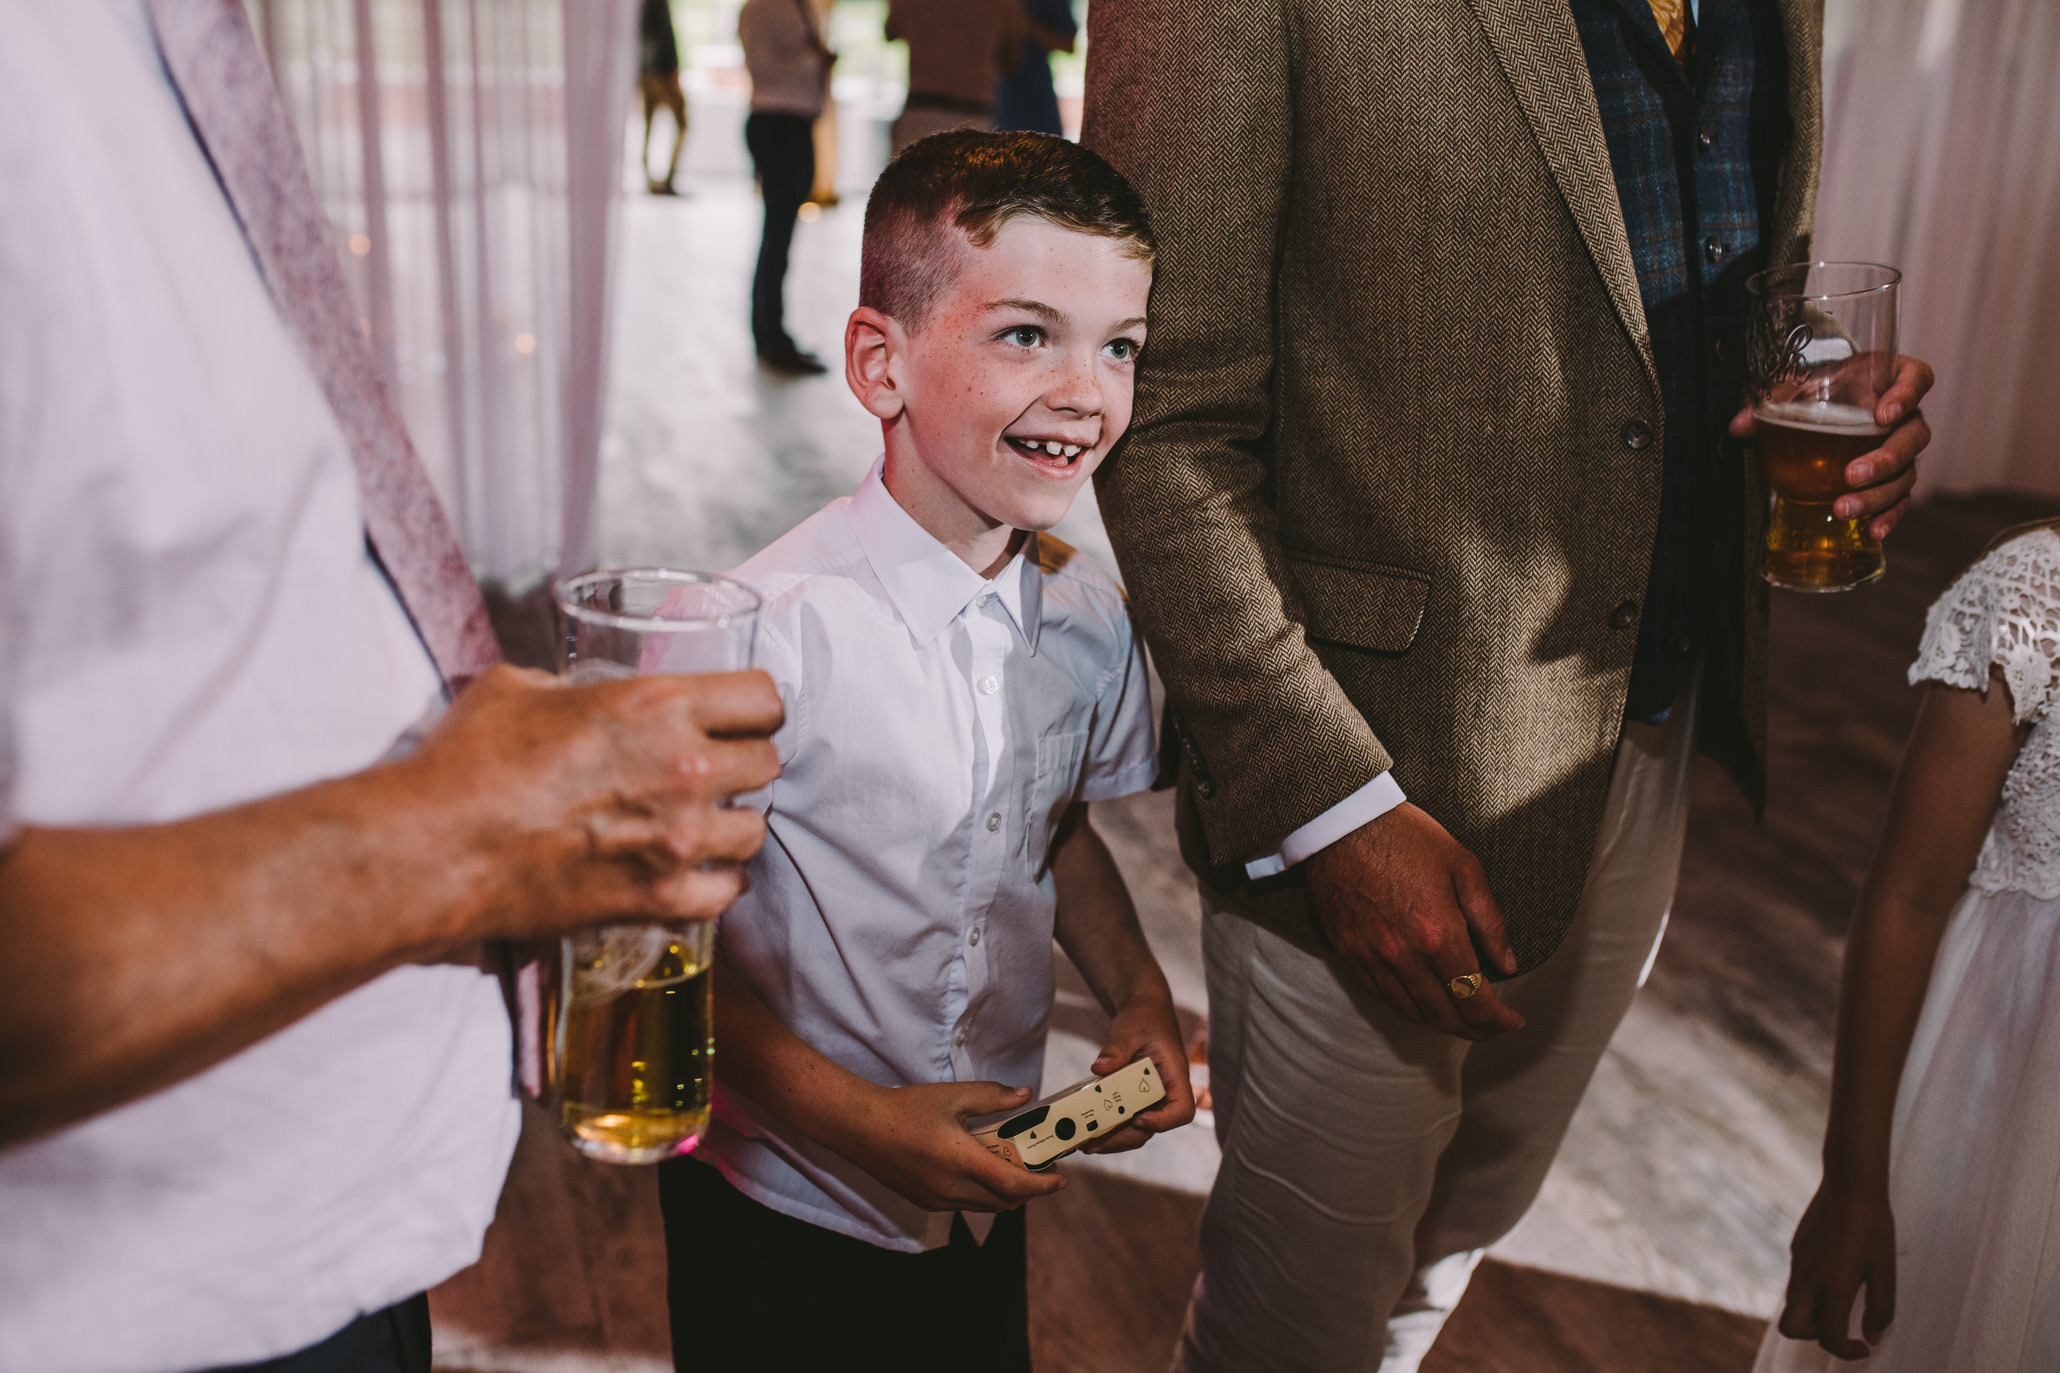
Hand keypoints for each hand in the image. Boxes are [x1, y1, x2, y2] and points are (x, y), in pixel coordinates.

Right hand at [403, 664, 783, 941]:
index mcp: (659, 705)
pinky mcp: (660, 897)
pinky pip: (726, 892)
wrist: (439, 848)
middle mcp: (684, 768)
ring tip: (706, 824)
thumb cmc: (469, 761)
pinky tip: (697, 874)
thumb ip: (565, 685)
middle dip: (746, 763)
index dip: (756, 706)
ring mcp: (678, 838)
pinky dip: (717, 884)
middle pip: (767, 762)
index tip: (742, 716)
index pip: (763, 698)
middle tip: (719, 771)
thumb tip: (571, 693)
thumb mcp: (518, 687)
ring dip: (734, 824)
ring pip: (755, 829)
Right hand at [835, 1080, 1068, 1212]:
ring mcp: (937, 1200)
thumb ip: (992, 1097)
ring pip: (985, 1206)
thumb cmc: (906, 1108)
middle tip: (1041, 1167)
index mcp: (961, 1161)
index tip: (1062, 1178)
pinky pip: (966, 1205)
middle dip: (1029, 1190)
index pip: (1012, 1185)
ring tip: (1015, 1167)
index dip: (1042, 1186)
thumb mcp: (952, 1096)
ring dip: (1006, 1193)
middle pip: (1004, 1201)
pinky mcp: (926, 1202)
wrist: (860, 1127)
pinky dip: (984, 1194)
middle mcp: (951, 1189)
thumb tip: (1025, 1096)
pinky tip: (982, 1170)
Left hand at [1079, 992, 1197, 1154]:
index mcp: (1175, 1076)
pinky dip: (1107, 1126)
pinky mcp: (1134, 1098)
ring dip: (1112, 1139)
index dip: (1163, 1121)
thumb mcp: (1131, 1028)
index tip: (1138, 1119)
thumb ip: (1116, 1048)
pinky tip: (1085, 1129)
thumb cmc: (1144, 1016)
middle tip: (1093, 1144)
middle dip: (1123, 1139)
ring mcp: (1149, 1098)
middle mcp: (1165, 1092)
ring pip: (1136, 1128)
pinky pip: (1124, 1118)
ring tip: (1084, 1143)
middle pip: (1152, 1127)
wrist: (1142, 1010)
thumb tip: (1099, 1068)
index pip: (1182, 1110)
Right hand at [1304, 803, 1523, 1039]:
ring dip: (1439, 1020)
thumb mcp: (1464, 867)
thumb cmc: (1406, 836)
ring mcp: (1371, 957)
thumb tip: (1508, 963)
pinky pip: (1379, 994)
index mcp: (1438, 934)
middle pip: (1444, 1018)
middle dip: (1474, 1029)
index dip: (1499, 1020)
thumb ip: (1490, 920)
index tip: (1513, 1020)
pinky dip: (1405, 1002)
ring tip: (1458, 1011)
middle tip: (1492, 1024)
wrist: (1342, 821)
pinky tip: (1420, 991)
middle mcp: (1404, 956)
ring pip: (1410, 1012)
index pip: (1475, 1000)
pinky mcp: (1348, 951)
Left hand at [1730, 354, 1934, 539]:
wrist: (1828, 402)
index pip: (1917, 379)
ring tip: (1844, 509)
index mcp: (1892, 378)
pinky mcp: (1896, 477)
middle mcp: (1908, 414)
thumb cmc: (1821, 387)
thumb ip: (1770, 401)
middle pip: (1913, 436)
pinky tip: (1871, 531)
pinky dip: (1889, 516)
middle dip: (1885, 459)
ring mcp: (1904, 448)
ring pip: (1907, 473)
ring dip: (1878, 495)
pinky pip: (1902, 499)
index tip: (1884, 415)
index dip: (1907, 395)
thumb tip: (1738, 426)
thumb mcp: (1797, 387)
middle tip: (1851, 475)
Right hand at [1777, 1177, 1897, 1359]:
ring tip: (1845, 1295)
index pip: (1829, 1337)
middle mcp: (1808, 1278)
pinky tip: (1838, 1269)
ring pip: (1792, 1306)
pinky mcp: (1796, 1249)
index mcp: (1833, 1286)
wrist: (1849, 1182)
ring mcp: (1798, 1263)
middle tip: (1843, 1325)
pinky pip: (1798, 1283)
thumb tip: (1873, 1337)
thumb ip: (1881, 1309)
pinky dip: (1813, 1292)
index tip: (1865, 1347)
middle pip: (1790, 1328)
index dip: (1847, 1352)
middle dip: (1815, 1336)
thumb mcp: (1885, 1270)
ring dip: (1814, 1314)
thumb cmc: (1873, 1225)